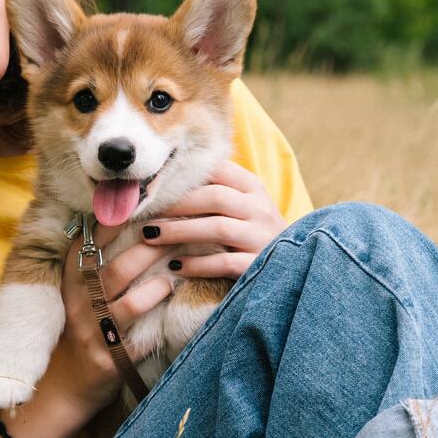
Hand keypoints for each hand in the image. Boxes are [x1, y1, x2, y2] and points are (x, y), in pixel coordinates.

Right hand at [38, 223, 172, 416]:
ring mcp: (92, 333)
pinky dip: (158, 323)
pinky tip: (174, 305)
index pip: (90, 244)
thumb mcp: (78, 289)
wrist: (65, 382)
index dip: (116, 223)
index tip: (144, 205)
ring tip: (177, 269)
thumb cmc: (82, 325)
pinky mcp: (108, 360)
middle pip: (115, 270)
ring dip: (157, 284)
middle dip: (148, 248)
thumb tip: (122, 216)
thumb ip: (95, 257)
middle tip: (176, 230)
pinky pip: (138, 340)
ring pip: (128, 303)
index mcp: (71, 280)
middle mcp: (78, 304)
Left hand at [140, 160, 286, 278]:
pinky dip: (198, 264)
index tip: (152, 182)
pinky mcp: (260, 265)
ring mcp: (263, 237)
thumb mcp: (240, 204)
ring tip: (150, 237)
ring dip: (179, 231)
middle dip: (175, 204)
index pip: (217, 170)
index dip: (183, 174)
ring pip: (218, 228)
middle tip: (144, 211)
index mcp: (252, 187)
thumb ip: (212, 190)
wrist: (293, 266)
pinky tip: (175, 266)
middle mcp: (260, 208)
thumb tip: (164, 178)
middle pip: (214, 197)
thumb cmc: (251, 231)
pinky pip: (225, 262)